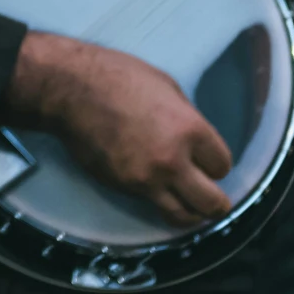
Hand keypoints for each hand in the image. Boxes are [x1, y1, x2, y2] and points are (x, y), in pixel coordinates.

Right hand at [0, 30, 231, 227]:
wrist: (71, 89)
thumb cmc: (118, 77)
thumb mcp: (167, 87)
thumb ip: (187, 119)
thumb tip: (195, 141)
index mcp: (190, 129)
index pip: (222, 165)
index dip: (218, 164)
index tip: (210, 162)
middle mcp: (173, 161)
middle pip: (211, 202)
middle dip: (216, 203)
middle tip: (215, 200)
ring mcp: (146, 179)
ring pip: (183, 216)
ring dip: (192, 214)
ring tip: (192, 208)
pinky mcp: (123, 188)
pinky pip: (153, 207)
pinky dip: (162, 205)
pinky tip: (161, 194)